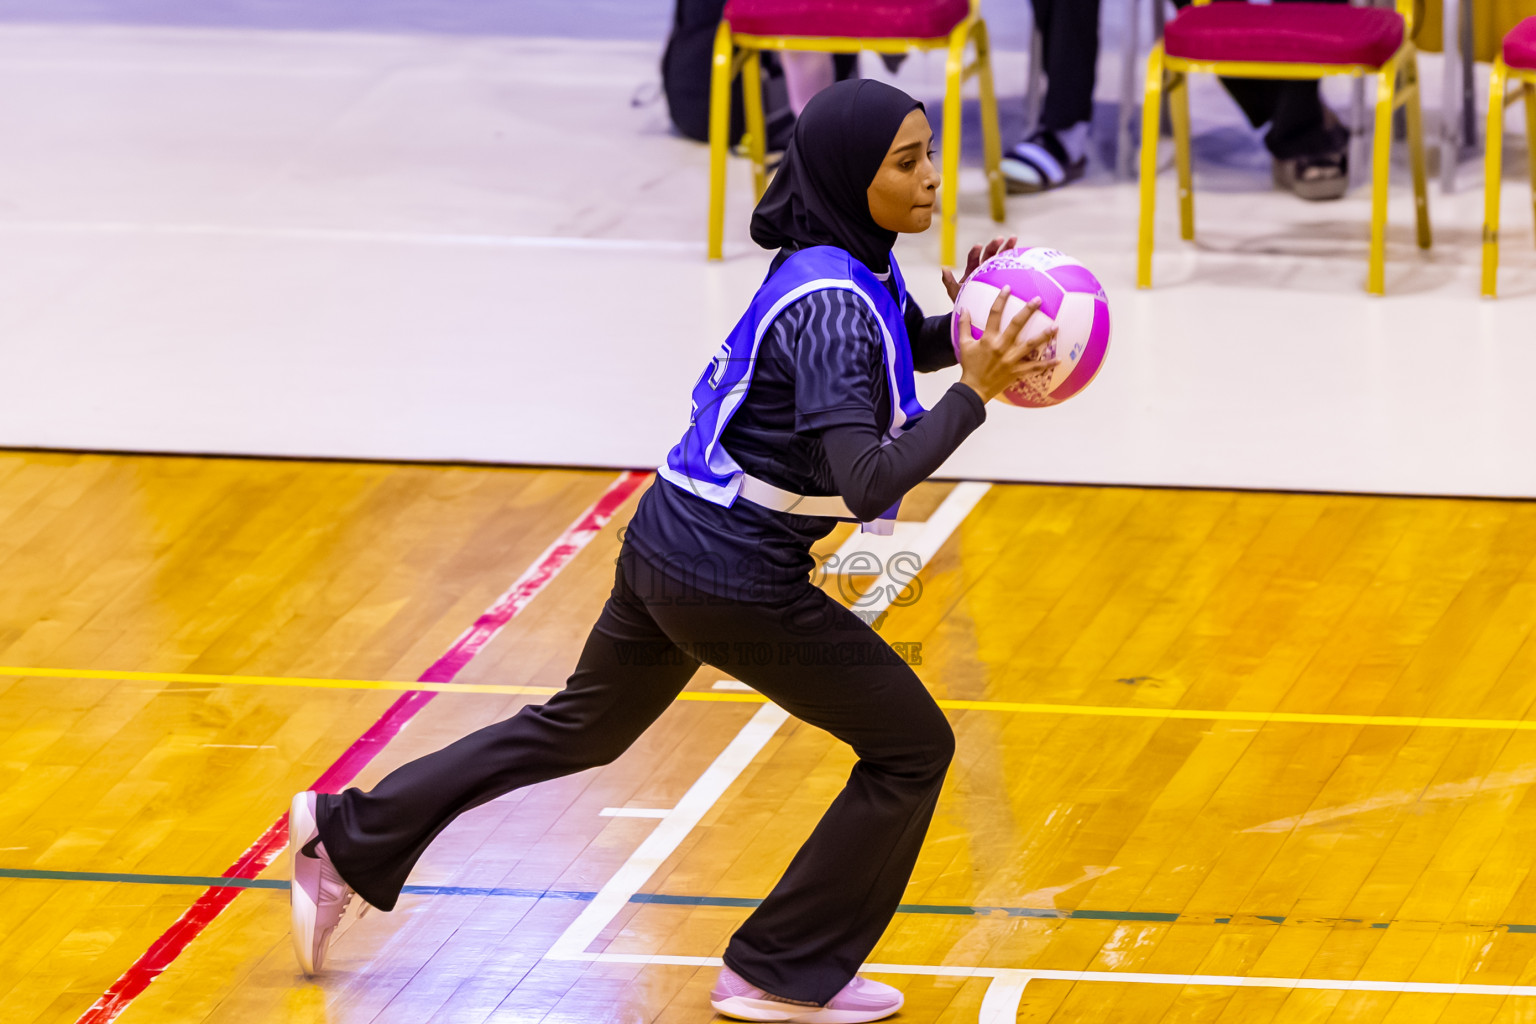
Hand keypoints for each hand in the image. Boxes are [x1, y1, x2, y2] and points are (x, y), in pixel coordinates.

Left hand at [942, 234, 1017, 301]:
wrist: (975, 312)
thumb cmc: (964, 301)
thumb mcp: (954, 292)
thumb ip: (948, 281)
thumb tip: (944, 268)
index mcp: (972, 269)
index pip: (973, 258)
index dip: (975, 251)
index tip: (979, 246)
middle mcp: (983, 268)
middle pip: (988, 254)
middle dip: (994, 245)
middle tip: (1000, 239)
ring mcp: (994, 272)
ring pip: (1000, 257)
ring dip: (1007, 247)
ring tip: (1014, 239)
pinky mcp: (1002, 277)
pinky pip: (1009, 268)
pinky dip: (1015, 260)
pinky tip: (1022, 255)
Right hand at [955, 286, 1060, 403]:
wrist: (974, 389)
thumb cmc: (970, 366)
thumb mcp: (964, 344)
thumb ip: (963, 325)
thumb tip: (963, 308)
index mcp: (988, 339)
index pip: (994, 314)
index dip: (1001, 299)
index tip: (1008, 288)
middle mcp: (1001, 347)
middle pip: (1016, 325)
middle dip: (1028, 311)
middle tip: (1038, 299)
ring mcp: (1011, 360)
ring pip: (1030, 345)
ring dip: (1044, 336)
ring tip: (1055, 327)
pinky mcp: (1017, 372)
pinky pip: (1035, 368)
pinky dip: (1047, 364)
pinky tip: (1059, 359)